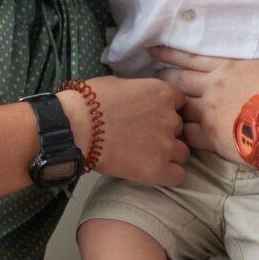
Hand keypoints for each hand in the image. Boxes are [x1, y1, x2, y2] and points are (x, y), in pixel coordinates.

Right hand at [65, 76, 187, 186]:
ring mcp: (166, 144)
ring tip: (146, 156)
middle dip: (166, 133)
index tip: (152, 118)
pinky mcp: (158, 168)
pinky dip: (168, 174)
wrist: (75, 126)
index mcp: (162, 93)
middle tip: (144, 137)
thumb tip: (139, 100)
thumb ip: (140, 93)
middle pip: (180, 129)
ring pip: (182, 152)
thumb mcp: (120, 84)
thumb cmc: (90, 102)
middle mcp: (170, 117)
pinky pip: (178, 175)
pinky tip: (152, 171)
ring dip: (169, 154)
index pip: (180, 104)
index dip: (166, 112)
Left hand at [148, 48, 258, 164]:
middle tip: (149, 79)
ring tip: (156, 110)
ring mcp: (209, 111)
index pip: (192, 59)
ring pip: (179, 107)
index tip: (154, 51)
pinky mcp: (210, 135)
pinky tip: (172, 137)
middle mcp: (213, 86)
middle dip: (163, 79)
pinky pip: (188, 134)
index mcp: (229, 68)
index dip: (171, 54)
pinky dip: (180, 136)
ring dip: (168, 109)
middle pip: (178, 81)